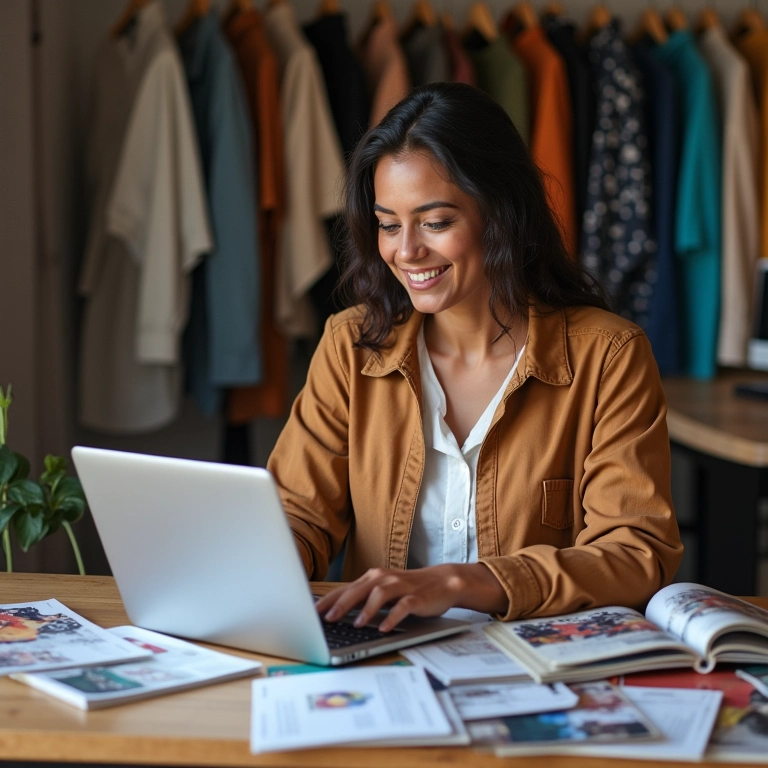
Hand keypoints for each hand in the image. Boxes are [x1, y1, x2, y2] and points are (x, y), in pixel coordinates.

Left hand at [315, 563, 508, 631]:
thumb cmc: (410, 589)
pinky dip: (393, 617)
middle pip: (358, 589)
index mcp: (373, 578)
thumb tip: (337, 614)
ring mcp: (401, 586)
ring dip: (366, 609)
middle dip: (341, 604)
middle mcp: (384, 578)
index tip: (312, 612)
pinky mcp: (416, 597)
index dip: (328, 600)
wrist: (443, 582)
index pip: (345, 589)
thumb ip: (364, 599)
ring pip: (379, 594)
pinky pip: (403, 606)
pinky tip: (384, 628)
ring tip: (356, 624)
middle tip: (327, 618)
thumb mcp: (384, 592)